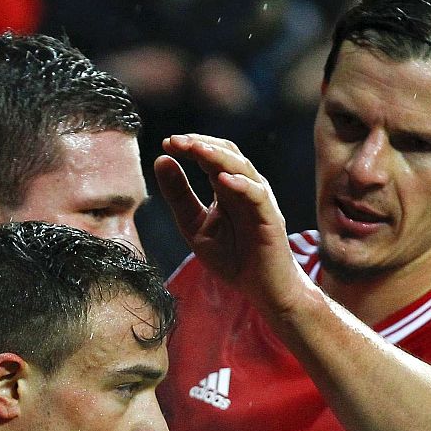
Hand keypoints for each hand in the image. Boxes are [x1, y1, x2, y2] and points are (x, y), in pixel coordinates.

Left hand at [154, 134, 303, 313]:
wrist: (261, 289)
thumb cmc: (232, 258)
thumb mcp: (194, 226)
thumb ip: (179, 196)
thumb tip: (161, 160)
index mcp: (226, 187)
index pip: (210, 154)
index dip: (190, 145)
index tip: (166, 143)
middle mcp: (244, 187)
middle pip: (226, 152)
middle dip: (201, 144)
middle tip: (176, 141)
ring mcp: (259, 200)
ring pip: (242, 168)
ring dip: (218, 157)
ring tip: (196, 150)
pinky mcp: (270, 217)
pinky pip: (257, 195)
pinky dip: (241, 185)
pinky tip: (222, 181)